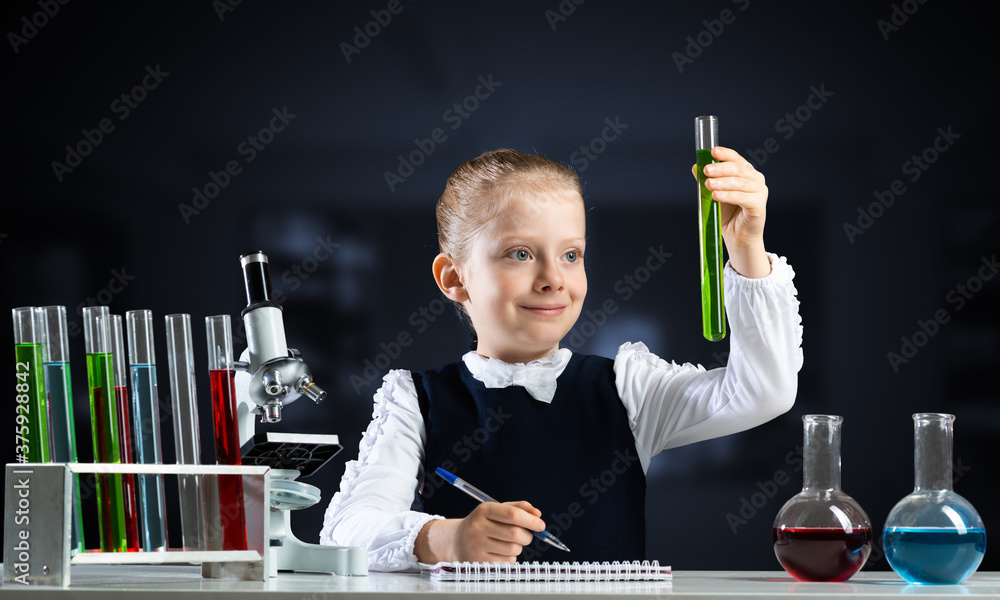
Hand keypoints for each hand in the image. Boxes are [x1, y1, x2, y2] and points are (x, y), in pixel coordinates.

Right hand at [415, 501, 543, 563]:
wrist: (457, 540)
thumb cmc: (483, 523)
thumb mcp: (496, 510)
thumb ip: (518, 508)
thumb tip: (537, 514)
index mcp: (484, 510)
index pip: (512, 514)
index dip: (530, 520)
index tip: (541, 525)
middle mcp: (478, 527)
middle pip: (515, 533)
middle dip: (528, 535)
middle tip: (527, 535)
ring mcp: (477, 545)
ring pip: (513, 549)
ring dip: (519, 547)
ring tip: (511, 542)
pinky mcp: (479, 561)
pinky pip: (506, 561)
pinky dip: (510, 557)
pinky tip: (500, 551)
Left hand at [692, 146, 769, 277]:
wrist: (737, 235)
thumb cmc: (727, 213)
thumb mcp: (713, 194)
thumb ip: (706, 180)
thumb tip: (695, 167)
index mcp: (745, 172)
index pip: (736, 159)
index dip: (725, 154)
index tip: (712, 151)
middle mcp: (755, 179)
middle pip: (739, 169)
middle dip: (721, 168)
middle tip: (706, 170)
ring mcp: (759, 191)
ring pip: (740, 182)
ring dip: (723, 182)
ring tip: (708, 184)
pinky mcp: (759, 205)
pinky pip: (743, 197)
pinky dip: (729, 195)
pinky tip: (716, 196)